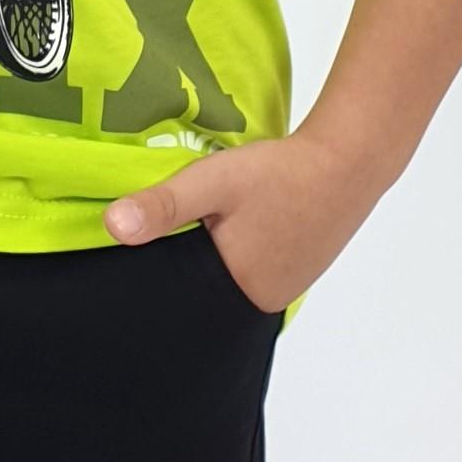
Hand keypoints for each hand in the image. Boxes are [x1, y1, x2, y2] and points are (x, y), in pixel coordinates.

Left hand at [98, 130, 379, 313]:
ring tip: (198, 234)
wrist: (350, 159)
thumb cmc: (281, 173)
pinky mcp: (299, 268)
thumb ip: (163, 205)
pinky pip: (255, 271)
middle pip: (206, 296)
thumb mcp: (212, 182)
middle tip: (170, 239)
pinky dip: (238, 253)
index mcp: (240, 293)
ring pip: (231, 283)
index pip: (182, 302)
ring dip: (213, 262)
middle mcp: (264, 302)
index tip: (141, 259)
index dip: (160, 281)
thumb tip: (111, 227)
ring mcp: (286, 287)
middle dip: (185, 272)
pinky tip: (234, 229)